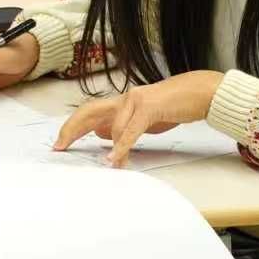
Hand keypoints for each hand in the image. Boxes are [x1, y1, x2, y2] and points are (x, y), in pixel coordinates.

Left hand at [54, 70, 224, 166]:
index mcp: (121, 103)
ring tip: (105, 165)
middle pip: (88, 111)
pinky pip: (131, 130)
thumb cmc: (174, 106)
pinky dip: (122, 146)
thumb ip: (122, 126)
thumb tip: (100, 134)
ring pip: (112, 124)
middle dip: (71, 129)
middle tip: (59, 147)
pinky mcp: (150, 107)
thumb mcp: (143, 120)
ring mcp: (136, 101)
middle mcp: (124, 99)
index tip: (60, 143)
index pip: (89, 112)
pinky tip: (115, 159)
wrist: (199, 92)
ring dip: (108, 148)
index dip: (72, 126)